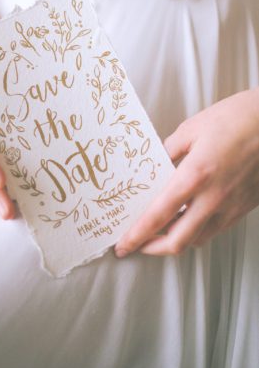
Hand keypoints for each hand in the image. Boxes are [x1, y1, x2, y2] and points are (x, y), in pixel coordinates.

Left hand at [114, 87, 258, 257]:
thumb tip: (153, 166)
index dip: (137, 235)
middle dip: (152, 249)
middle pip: (178, 241)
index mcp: (196, 174)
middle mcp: (214, 197)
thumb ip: (168, 151)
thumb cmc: (236, 118)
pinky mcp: (244, 207)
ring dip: (175, 241)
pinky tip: (188, 220)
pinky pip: (216, 230)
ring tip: (159, 232)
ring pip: (198, 240)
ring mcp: (232, 205)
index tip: (123, 244)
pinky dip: (197, 232)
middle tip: (137, 245)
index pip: (159, 215)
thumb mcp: (191, 128)